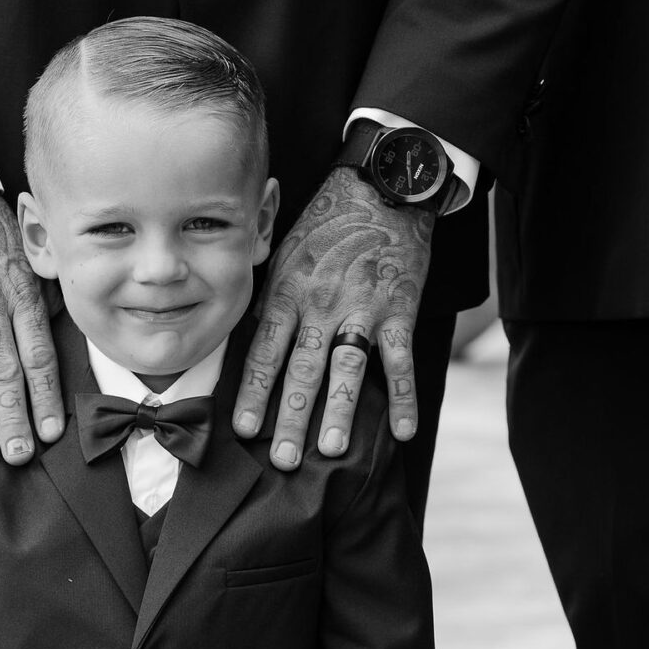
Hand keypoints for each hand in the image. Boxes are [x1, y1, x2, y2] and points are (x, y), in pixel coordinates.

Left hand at [233, 171, 433, 466]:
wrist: (380, 189)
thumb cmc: (325, 227)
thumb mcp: (284, 256)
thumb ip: (269, 302)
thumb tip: (249, 343)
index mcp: (288, 293)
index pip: (265, 351)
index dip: (254, 392)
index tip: (244, 429)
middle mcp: (321, 304)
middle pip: (302, 369)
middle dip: (292, 417)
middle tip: (283, 459)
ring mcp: (362, 309)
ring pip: (347, 368)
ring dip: (340, 411)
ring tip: (332, 450)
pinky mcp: (399, 310)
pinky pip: (400, 358)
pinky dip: (404, 396)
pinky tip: (403, 432)